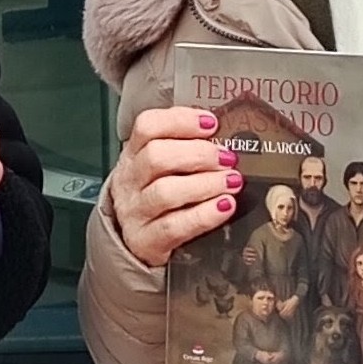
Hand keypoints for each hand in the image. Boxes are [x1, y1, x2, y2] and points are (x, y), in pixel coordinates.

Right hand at [107, 103, 236, 267]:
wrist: (137, 243)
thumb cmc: (157, 198)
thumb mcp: (162, 169)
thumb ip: (186, 148)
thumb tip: (227, 135)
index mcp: (134, 154)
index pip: (148, 126)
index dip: (181, 121)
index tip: (212, 124)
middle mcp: (130, 181)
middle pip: (156, 157)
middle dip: (199, 154)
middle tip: (228, 158)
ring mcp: (136, 212)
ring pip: (166, 192)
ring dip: (205, 184)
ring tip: (232, 181)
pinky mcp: (147, 241)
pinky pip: (175, 226)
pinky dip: (205, 215)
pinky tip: (225, 206)